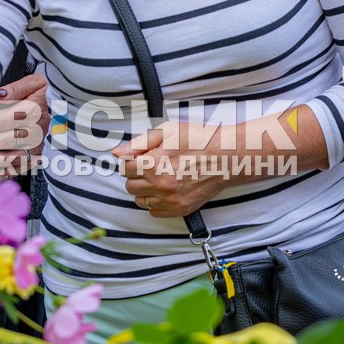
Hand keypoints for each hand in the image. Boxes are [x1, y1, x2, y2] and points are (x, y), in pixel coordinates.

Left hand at [0, 73, 46, 174]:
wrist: (70, 101)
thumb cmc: (50, 91)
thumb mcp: (35, 81)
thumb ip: (16, 88)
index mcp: (35, 112)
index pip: (5, 120)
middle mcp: (38, 131)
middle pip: (6, 140)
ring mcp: (40, 145)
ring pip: (13, 157)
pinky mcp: (41, 153)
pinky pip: (25, 167)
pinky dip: (10, 173)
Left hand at [115, 122, 229, 218]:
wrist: (227, 157)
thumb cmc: (198, 140)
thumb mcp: (167, 131)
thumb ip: (138, 143)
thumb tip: (116, 152)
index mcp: (153, 164)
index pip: (124, 168)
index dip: (132, 161)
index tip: (142, 157)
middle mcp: (159, 185)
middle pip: (130, 186)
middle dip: (136, 176)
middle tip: (152, 166)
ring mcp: (170, 200)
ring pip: (140, 201)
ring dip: (145, 190)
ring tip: (160, 178)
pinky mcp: (181, 209)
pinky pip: (155, 212)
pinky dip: (156, 202)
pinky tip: (167, 189)